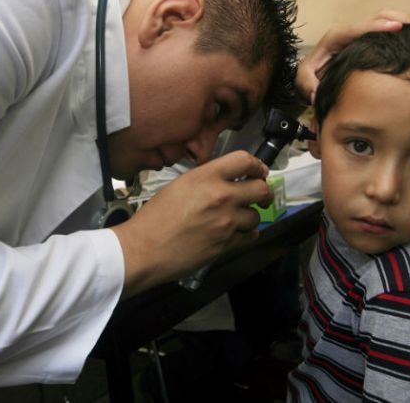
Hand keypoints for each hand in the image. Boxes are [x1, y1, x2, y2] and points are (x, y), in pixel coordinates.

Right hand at [112, 150, 271, 297]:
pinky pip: (250, 236)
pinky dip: (246, 235)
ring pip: (256, 216)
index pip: (244, 160)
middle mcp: (220, 196)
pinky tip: (236, 234)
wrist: (145, 248)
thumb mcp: (179, 186)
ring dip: (250, 217)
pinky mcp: (226, 245)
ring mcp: (226, 222)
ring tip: (238, 219)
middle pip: (261, 189)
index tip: (258, 171)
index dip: (256, 165)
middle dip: (263, 192)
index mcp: (206, 177)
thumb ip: (205, 180)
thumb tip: (225, 181)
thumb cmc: (155, 218)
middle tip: (259, 195)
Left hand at [296, 9, 409, 103]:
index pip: (358, 29)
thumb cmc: (310, 73)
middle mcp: (352, 31)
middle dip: (402, 19)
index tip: (396, 28)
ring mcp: (363, 33)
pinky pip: (392, 29)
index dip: (377, 27)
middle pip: (380, 17)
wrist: (312, 71)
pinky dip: (409, 30)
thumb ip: (306, 84)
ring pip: (390, 19)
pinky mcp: (371, 38)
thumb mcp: (302, 79)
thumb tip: (316, 93)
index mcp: (336, 37)